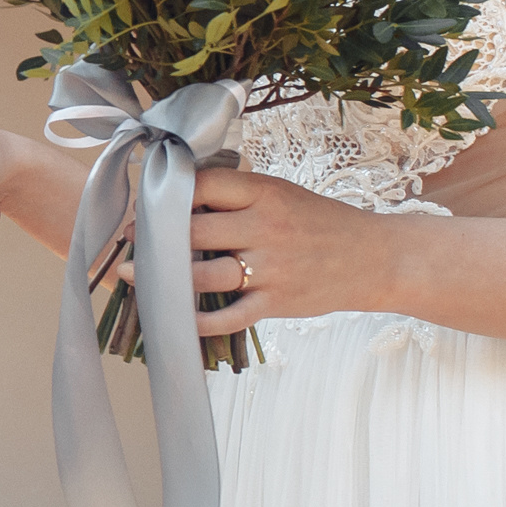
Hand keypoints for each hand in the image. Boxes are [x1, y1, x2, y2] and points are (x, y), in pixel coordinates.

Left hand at [128, 167, 399, 337]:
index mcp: (265, 193)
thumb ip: (238, 193)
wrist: (375, 259)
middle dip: (156, 237)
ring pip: (203, 275)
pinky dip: (197, 321)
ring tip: (137, 277)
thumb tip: (183, 194)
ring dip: (165, 280)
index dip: (167, 194)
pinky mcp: (276, 303)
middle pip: (194, 230)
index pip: (203, 185)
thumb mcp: (283, 193)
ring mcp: (271, 268)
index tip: (145, 204)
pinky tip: (174, 317)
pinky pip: (228, 317)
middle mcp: (265, 228)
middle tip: (131, 240)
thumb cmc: (322, 222)